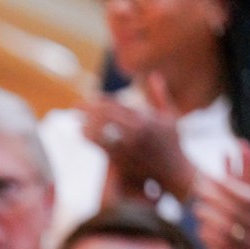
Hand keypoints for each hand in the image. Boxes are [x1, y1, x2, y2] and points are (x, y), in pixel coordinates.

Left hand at [83, 77, 194, 200]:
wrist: (173, 172)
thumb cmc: (173, 142)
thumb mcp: (171, 116)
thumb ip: (159, 95)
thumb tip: (152, 75)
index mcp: (146, 120)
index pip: (118, 105)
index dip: (101, 100)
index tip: (91, 96)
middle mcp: (135, 133)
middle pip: (105, 117)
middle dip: (88, 110)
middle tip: (76, 106)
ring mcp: (126, 148)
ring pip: (100, 133)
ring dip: (86, 125)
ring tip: (78, 120)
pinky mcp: (121, 161)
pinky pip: (101, 147)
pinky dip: (90, 138)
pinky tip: (83, 133)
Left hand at [196, 153, 249, 248]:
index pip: (249, 198)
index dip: (229, 188)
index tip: (214, 178)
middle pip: (235, 213)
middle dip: (215, 200)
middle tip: (199, 190)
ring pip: (228, 232)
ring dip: (210, 219)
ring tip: (198, 208)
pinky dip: (213, 240)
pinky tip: (202, 230)